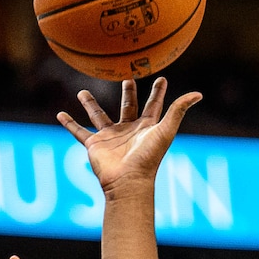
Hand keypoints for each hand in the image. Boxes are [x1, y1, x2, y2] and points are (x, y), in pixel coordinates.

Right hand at [57, 77, 201, 192]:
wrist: (128, 182)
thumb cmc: (148, 158)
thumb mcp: (165, 130)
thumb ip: (178, 110)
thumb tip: (198, 94)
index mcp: (147, 127)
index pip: (154, 105)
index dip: (158, 92)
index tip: (161, 78)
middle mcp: (128, 130)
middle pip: (128, 106)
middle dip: (128, 92)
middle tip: (128, 76)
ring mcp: (111, 137)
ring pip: (99, 115)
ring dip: (91, 104)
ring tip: (82, 91)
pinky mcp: (95, 145)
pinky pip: (79, 132)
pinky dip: (69, 124)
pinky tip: (60, 115)